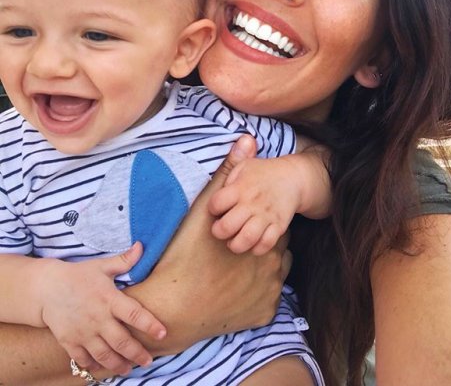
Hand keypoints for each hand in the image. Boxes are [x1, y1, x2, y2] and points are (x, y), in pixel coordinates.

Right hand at [37, 242, 165, 375]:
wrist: (47, 288)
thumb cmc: (78, 275)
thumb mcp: (102, 266)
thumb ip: (123, 261)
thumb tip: (142, 246)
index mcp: (109, 299)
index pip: (134, 314)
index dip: (149, 324)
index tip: (163, 332)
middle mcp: (98, 319)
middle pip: (121, 341)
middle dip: (137, 353)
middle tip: (148, 361)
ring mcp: (83, 332)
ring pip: (104, 354)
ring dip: (118, 364)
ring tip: (128, 369)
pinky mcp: (70, 341)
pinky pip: (84, 359)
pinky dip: (93, 366)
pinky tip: (102, 369)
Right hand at [126, 135, 291, 355]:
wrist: (174, 306)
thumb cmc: (186, 253)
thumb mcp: (204, 208)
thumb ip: (228, 173)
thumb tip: (248, 138)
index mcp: (264, 234)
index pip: (270, 223)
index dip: (253, 222)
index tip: (237, 227)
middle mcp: (275, 264)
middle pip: (275, 248)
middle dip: (259, 245)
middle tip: (231, 250)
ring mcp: (270, 292)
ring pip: (274, 273)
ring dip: (260, 270)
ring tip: (232, 270)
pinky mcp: (264, 314)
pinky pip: (266, 300)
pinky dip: (254, 295)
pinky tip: (234, 290)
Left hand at [208, 155, 300, 254]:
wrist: (292, 178)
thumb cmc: (262, 173)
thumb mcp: (243, 165)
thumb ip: (226, 173)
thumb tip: (216, 184)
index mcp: (240, 187)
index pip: (216, 203)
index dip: (212, 208)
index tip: (216, 209)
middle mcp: (252, 203)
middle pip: (228, 226)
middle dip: (219, 232)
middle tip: (221, 229)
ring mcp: (266, 216)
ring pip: (247, 238)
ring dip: (236, 244)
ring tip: (234, 241)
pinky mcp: (279, 225)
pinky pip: (267, 244)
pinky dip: (257, 248)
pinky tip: (252, 243)